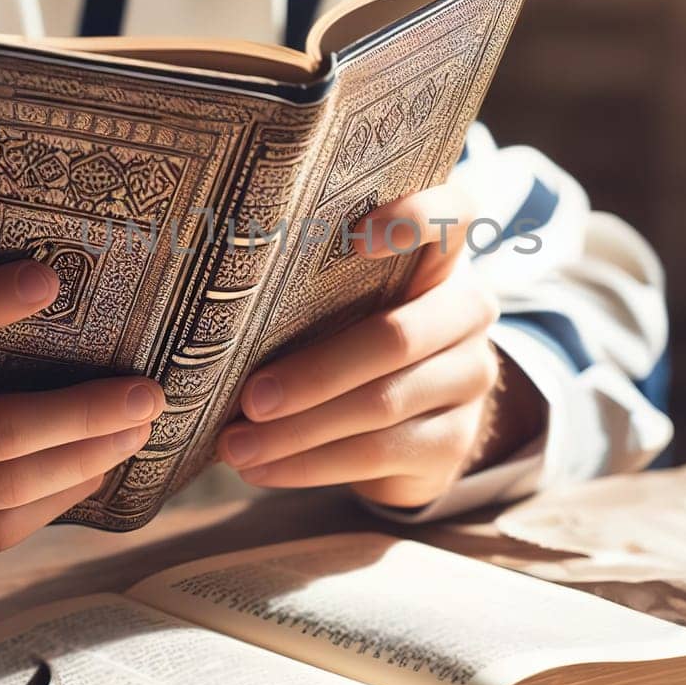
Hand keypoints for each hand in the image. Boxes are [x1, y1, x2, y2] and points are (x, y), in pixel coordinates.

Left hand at [218, 183, 541, 507]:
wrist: (413, 423)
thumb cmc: (354, 339)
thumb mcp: (346, 303)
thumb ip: (314, 288)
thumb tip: (215, 307)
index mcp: (441, 260)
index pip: (451, 216)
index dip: (415, 219)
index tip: (358, 238)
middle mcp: (469, 313)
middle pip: (395, 339)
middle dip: (314, 373)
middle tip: (249, 398)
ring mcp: (470, 379)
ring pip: (382, 405)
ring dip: (298, 431)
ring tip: (237, 445)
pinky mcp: (455, 442)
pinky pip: (377, 454)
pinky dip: (310, 465)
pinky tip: (262, 468)